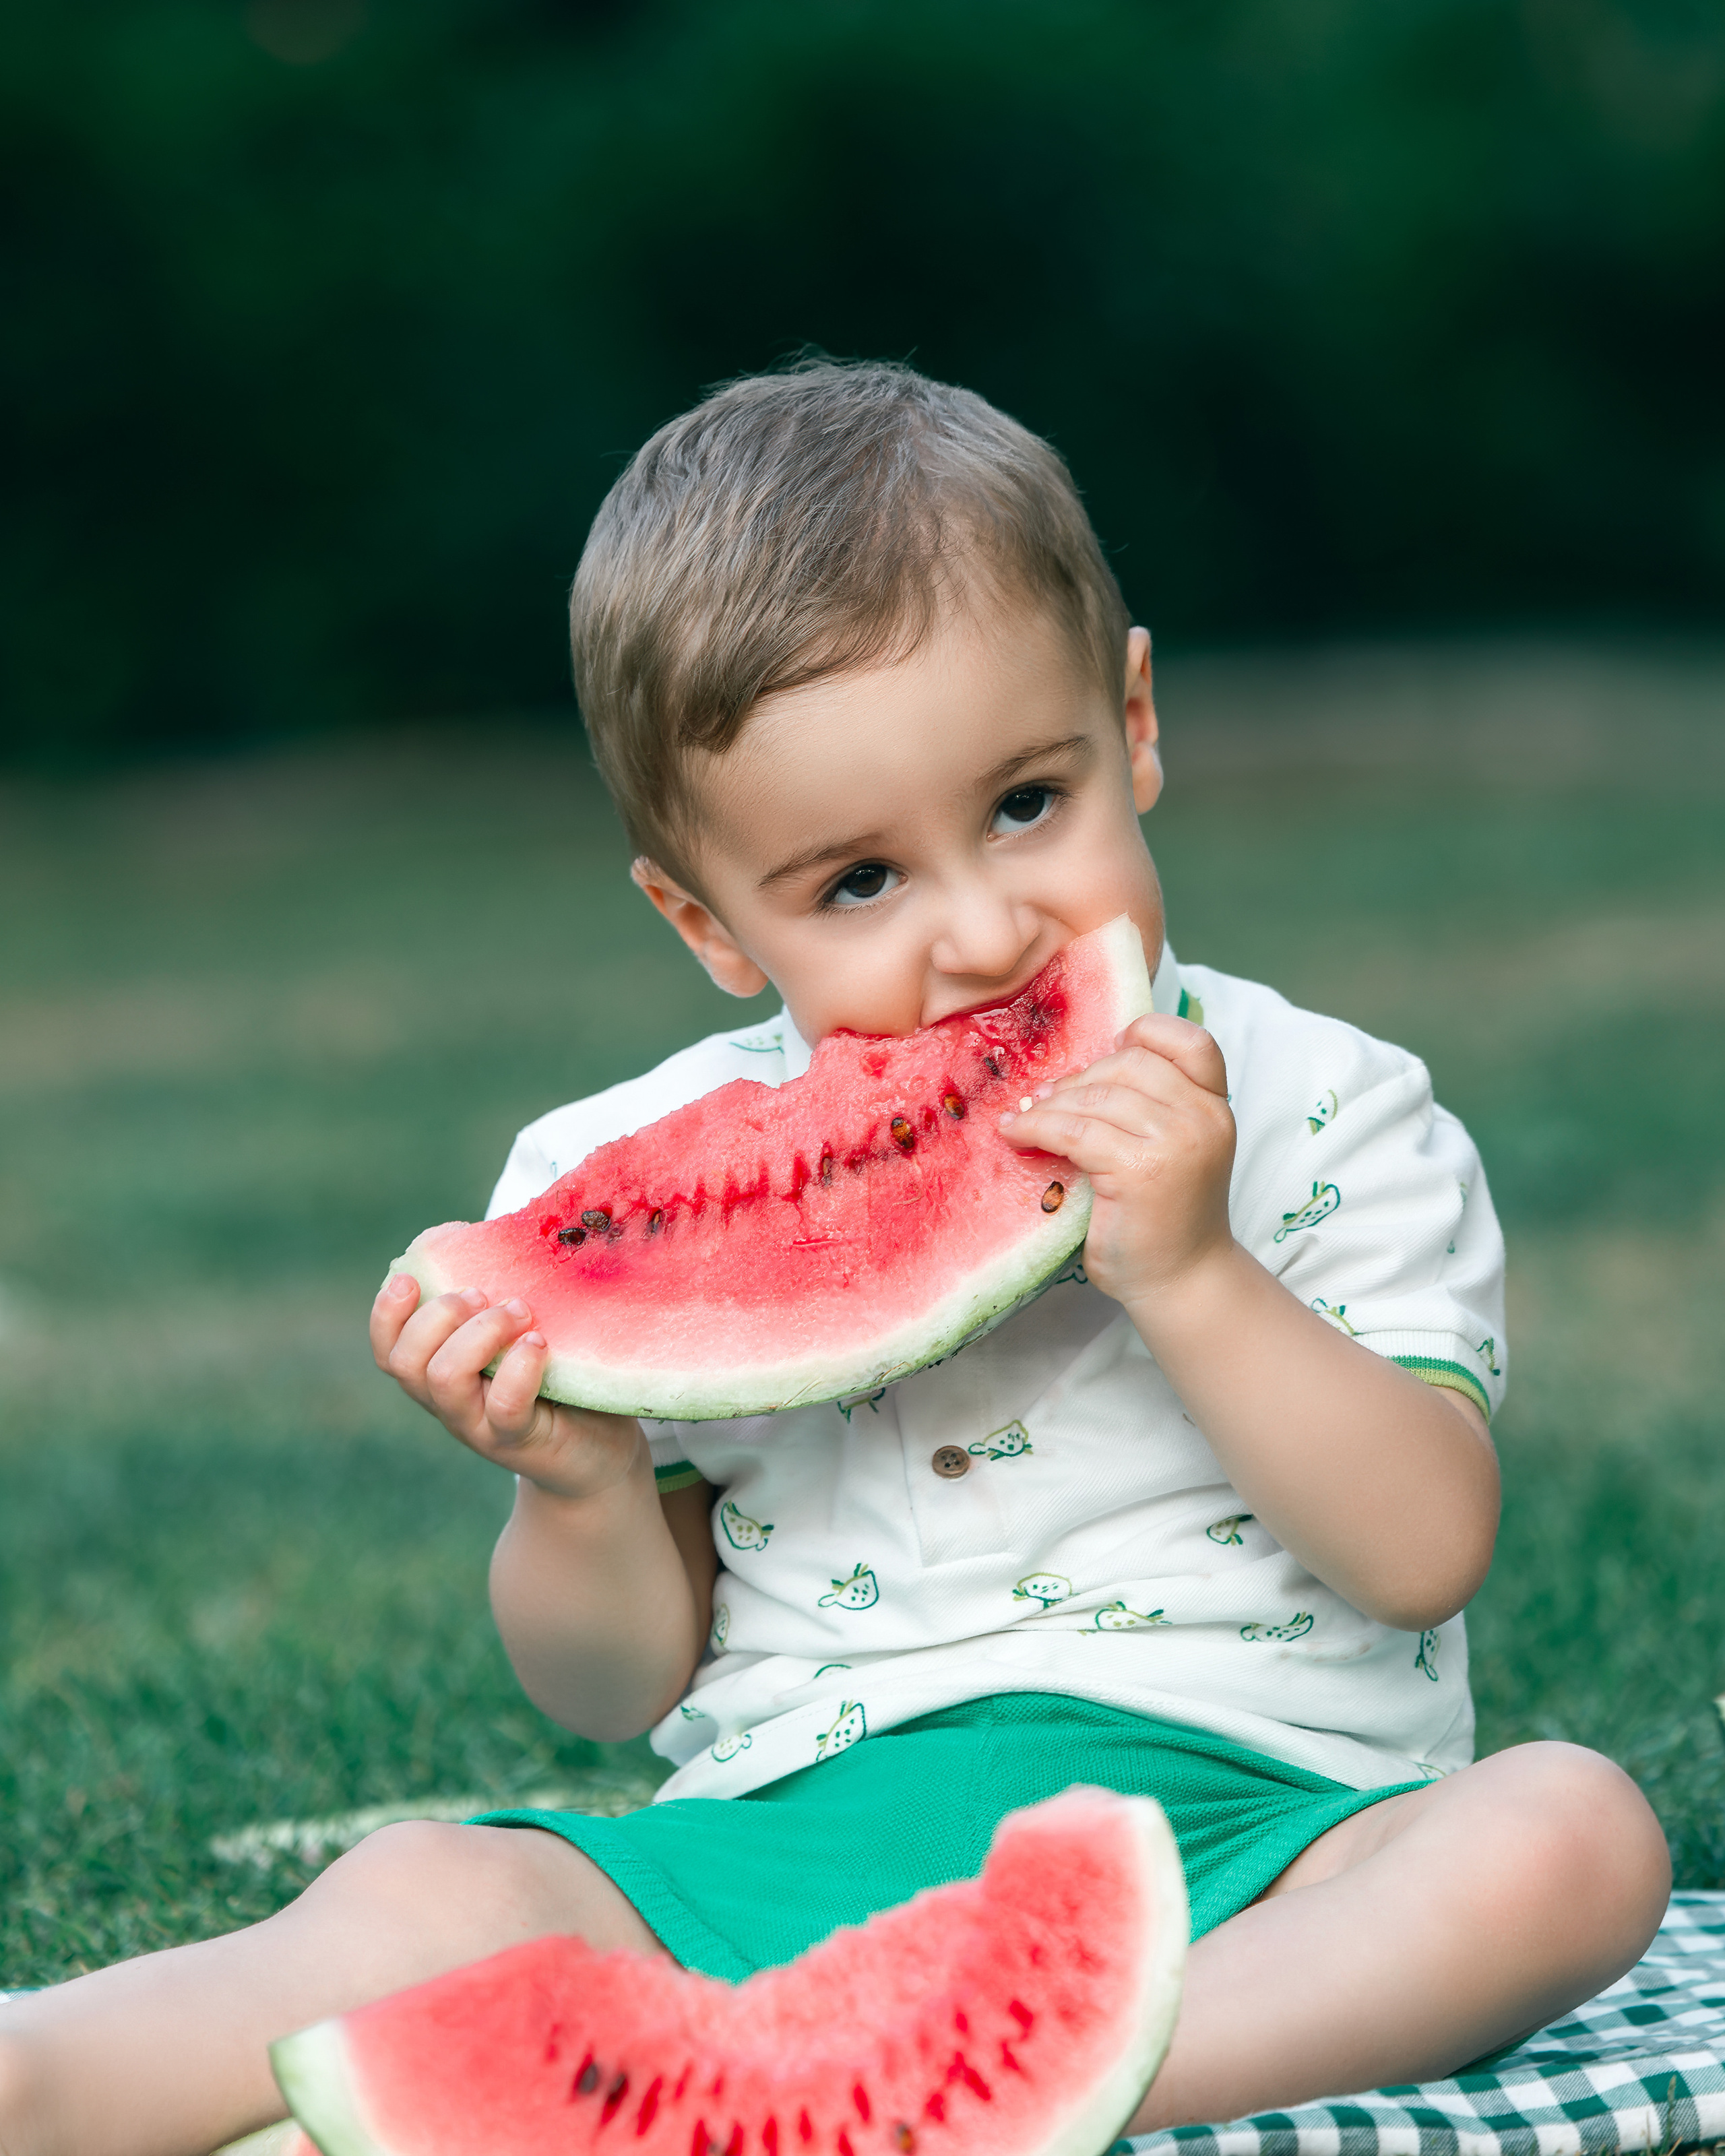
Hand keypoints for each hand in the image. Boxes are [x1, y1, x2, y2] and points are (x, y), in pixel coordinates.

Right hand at [369, 1275, 644, 1500]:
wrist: (598, 1452)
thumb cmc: (559, 1380)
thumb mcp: (521, 1334)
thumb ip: (498, 1298)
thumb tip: (488, 1235)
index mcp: (440, 1372)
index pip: (388, 1348)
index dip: (386, 1313)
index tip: (411, 1278)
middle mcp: (449, 1402)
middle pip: (405, 1362)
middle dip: (437, 1315)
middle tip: (483, 1294)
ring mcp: (479, 1424)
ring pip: (443, 1379)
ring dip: (478, 1332)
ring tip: (520, 1312)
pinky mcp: (519, 1439)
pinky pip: (503, 1405)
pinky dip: (518, 1366)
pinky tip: (539, 1343)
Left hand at [999, 1013, 1236, 1307]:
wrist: (1180, 1282)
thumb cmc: (1164, 1217)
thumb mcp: (1171, 1149)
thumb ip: (1147, 1108)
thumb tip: (1071, 1072)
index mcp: (1215, 1107)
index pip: (1191, 1041)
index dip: (1145, 1033)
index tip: (1109, 1050)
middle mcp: (1204, 1118)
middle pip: (1130, 1063)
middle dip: (1081, 1078)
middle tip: (1048, 1100)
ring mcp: (1176, 1143)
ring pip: (1097, 1096)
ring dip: (1051, 1104)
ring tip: (1027, 1118)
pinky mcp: (1139, 1170)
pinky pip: (1073, 1130)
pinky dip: (1036, 1127)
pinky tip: (1017, 1135)